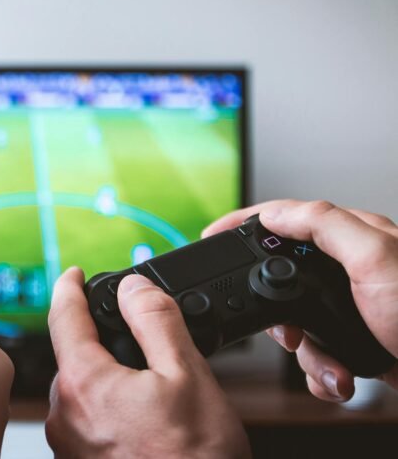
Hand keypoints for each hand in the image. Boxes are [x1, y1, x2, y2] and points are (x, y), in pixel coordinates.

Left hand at [45, 268, 249, 457]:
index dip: (70, 287)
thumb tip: (133, 288)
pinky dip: (105, 406)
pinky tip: (139, 420)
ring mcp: (67, 444)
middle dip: (99, 340)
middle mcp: (63, 414)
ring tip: (148, 389)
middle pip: (73, 355)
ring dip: (104, 377)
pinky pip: (84, 419)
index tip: (73, 273)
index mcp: (83, 383)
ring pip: (80, 389)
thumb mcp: (187, 376)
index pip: (64, 316)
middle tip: (137, 342)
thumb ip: (156, 321)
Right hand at [203, 199, 397, 400]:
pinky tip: (339, 374)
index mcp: (352, 237)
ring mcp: (350, 306)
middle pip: (280, 274)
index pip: (285, 217)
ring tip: (327, 362)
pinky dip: (320, 371)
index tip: (211, 235)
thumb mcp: (375, 259)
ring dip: (305, 352)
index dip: (244, 223)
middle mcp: (348, 268)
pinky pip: (315, 352)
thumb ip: (324, 226)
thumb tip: (274, 213)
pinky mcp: (353, 339)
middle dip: (275, 309)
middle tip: (282, 328)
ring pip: (294, 322)